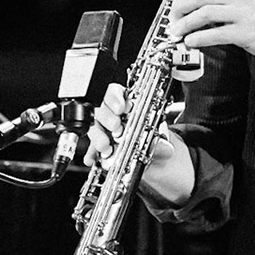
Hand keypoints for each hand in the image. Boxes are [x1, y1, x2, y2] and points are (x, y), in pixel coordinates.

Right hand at [83, 82, 191, 200]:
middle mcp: (113, 116)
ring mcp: (104, 131)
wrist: (151, 161)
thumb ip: (161, 143)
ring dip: (99, 136)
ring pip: (95, 128)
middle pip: (103, 109)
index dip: (116, 98)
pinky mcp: (100, 148)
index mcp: (128, 105)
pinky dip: (92, 154)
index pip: (116, 93)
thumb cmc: (153, 142)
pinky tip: (95, 159)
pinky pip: (91, 149)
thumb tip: (163, 146)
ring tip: (107, 145)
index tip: (121, 108)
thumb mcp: (160, 140)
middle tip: (116, 127)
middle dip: (108, 118)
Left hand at [169, 0, 254, 62]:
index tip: (178, 1)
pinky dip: (198, 38)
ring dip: (185, 24)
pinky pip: (214, 34)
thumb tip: (204, 6)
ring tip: (177, 32)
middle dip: (179, 7)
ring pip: (203, 13)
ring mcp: (242, 13)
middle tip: (173, 18)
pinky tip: (191, 42)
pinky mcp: (245, 32)